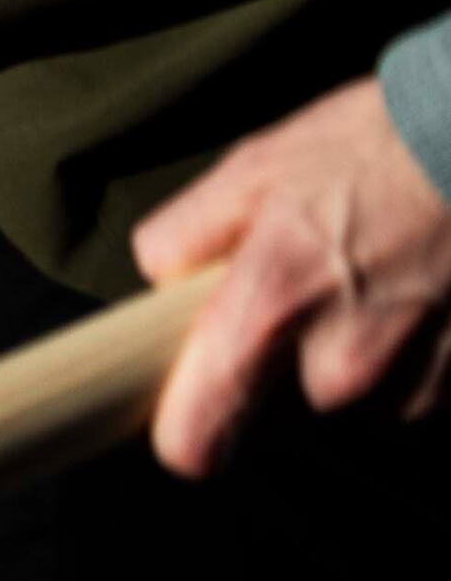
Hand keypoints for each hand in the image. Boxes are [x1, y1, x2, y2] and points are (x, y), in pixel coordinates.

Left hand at [129, 77, 450, 477]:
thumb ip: (188, 234)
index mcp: (272, 306)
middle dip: (293, 362)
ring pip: (362, 401)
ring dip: (364, 358)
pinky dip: (420, 354)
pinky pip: (423, 389)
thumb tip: (157, 278)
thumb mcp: (259, 166)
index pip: (198, 438)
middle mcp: (345, 359)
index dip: (189, 434)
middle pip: (287, 412)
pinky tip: (427, 293)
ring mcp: (420, 375)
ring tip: (382, 282)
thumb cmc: (385, 141)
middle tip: (318, 290)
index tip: (192, 417)